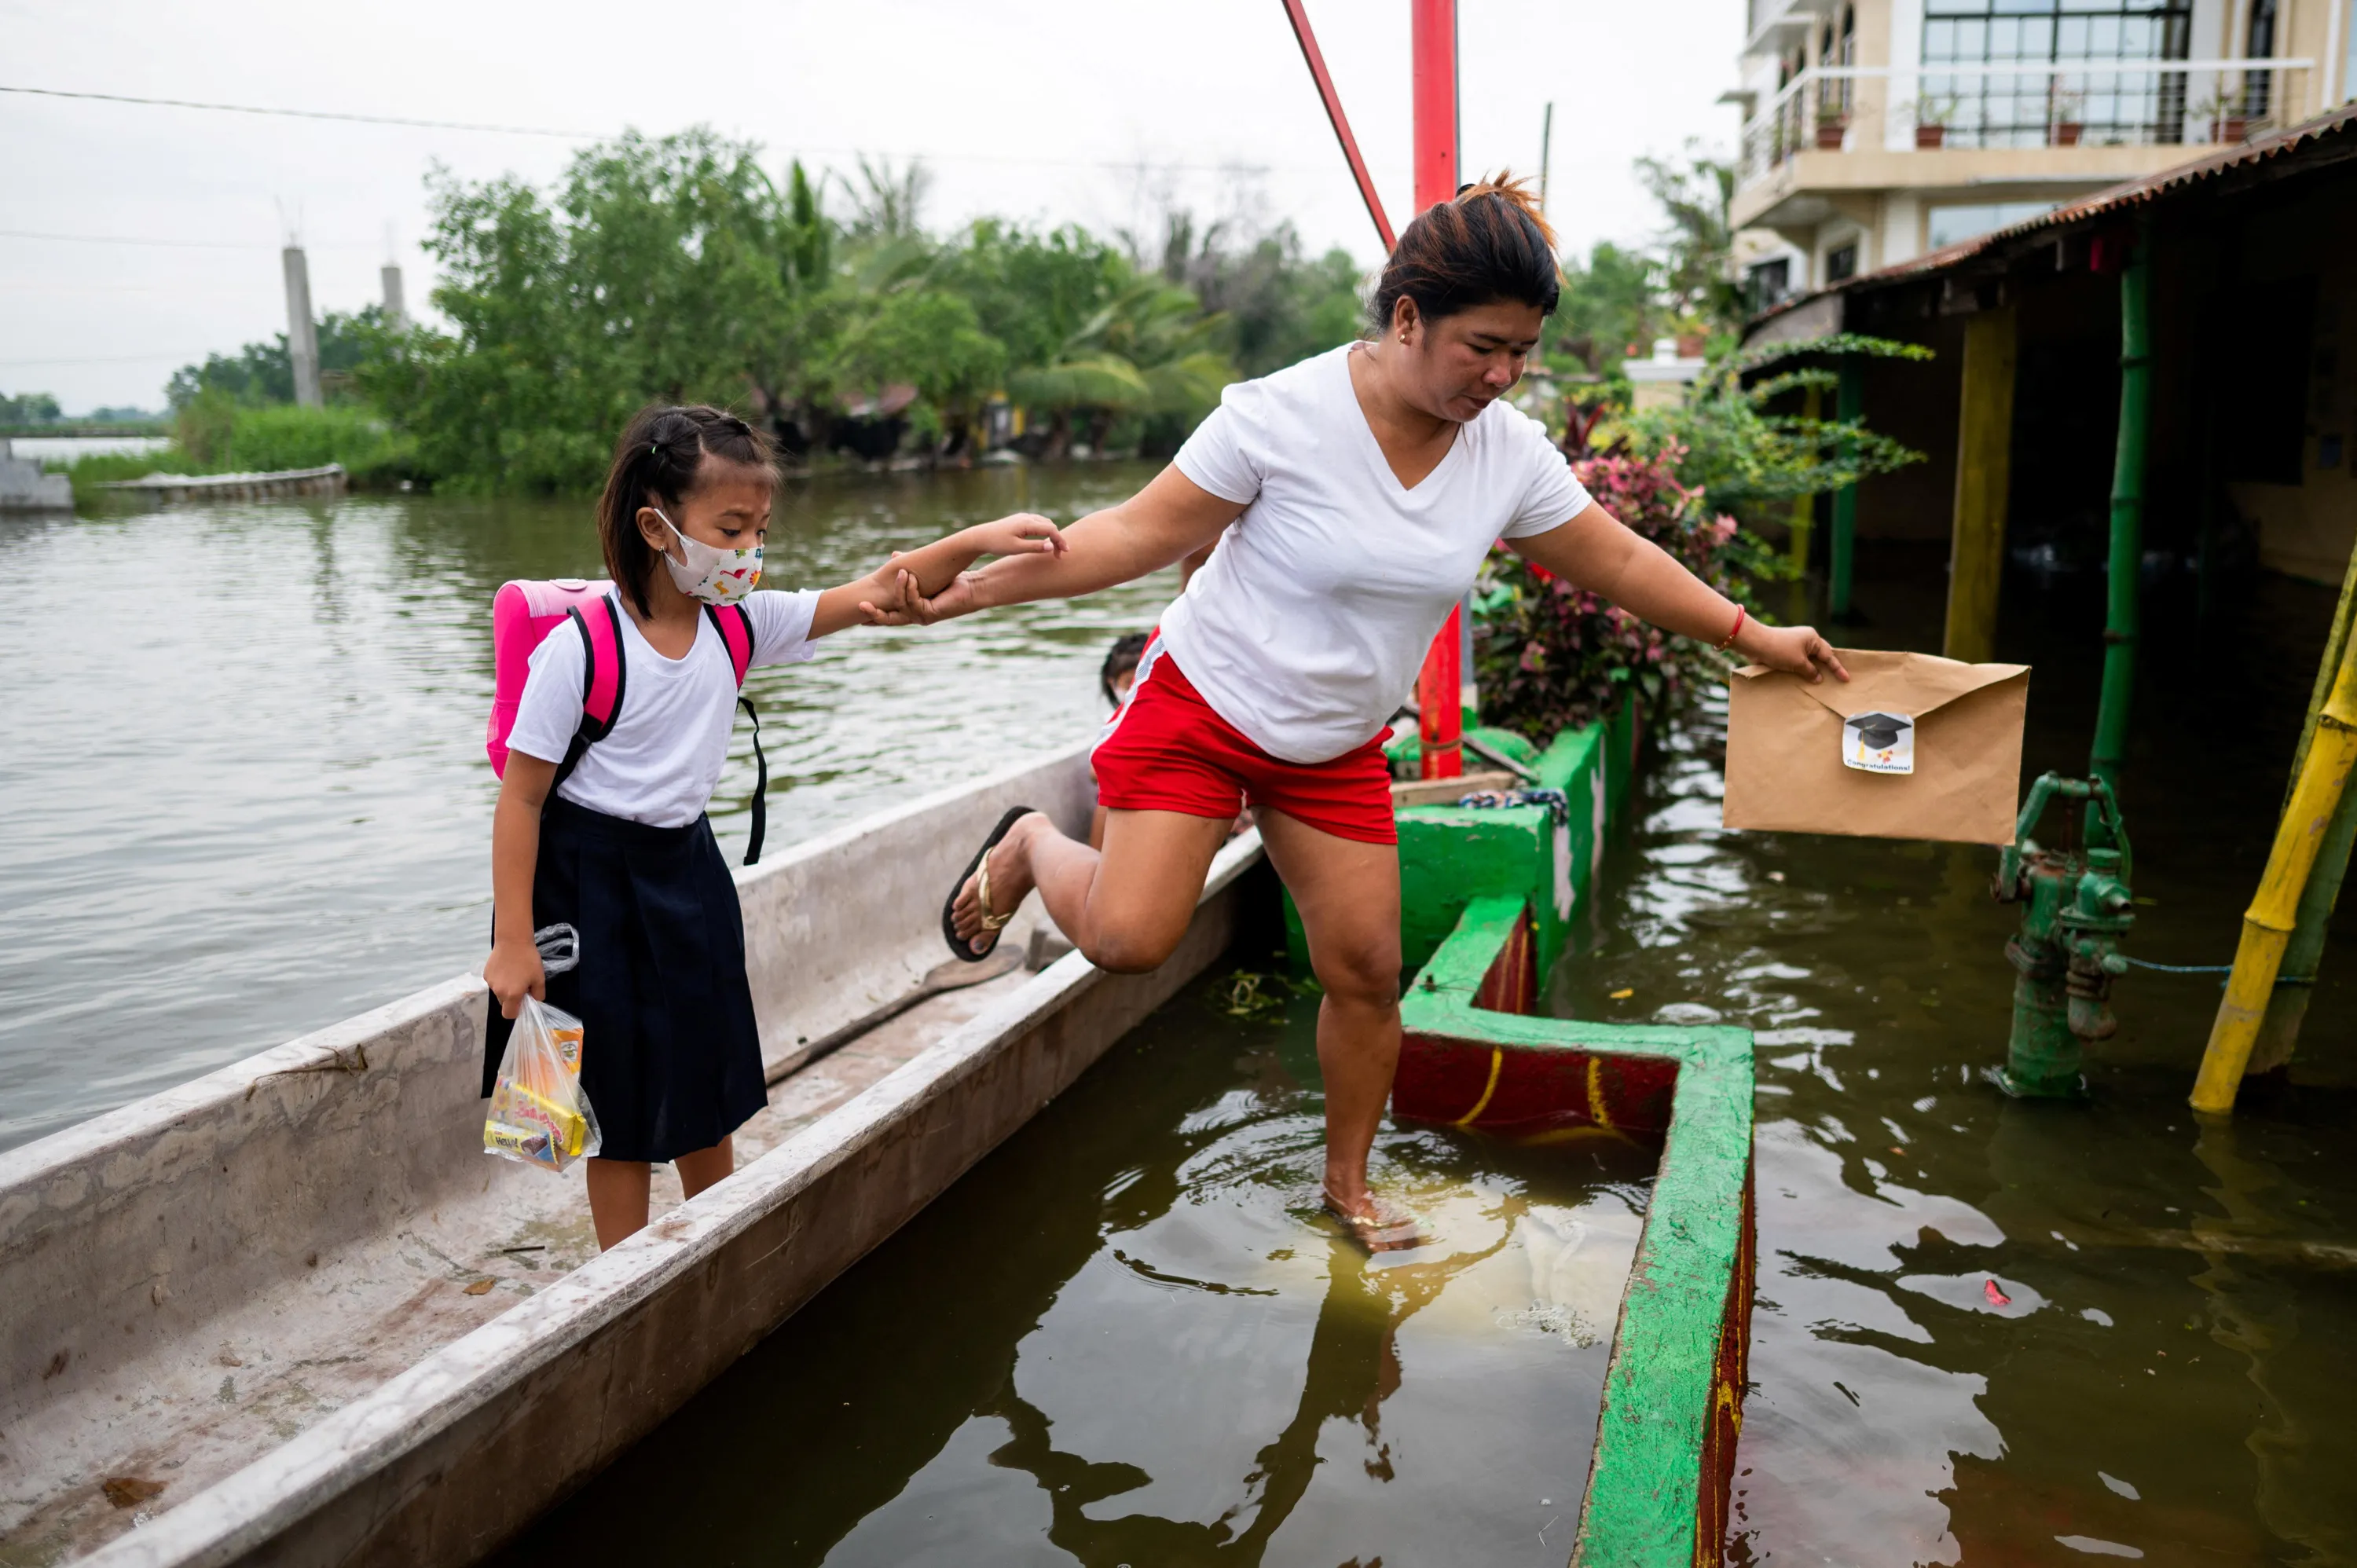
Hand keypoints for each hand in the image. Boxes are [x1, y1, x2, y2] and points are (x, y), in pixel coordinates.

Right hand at [485, 936, 545, 1020]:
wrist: (513, 940)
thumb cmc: (528, 960)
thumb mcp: (540, 978)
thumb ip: (538, 994)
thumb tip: (534, 1001)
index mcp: (512, 995)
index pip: (509, 1014)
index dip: (517, 1011)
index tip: (523, 1001)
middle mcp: (498, 991)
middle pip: (504, 1003)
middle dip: (512, 999)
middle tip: (521, 985)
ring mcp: (490, 983)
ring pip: (499, 992)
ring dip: (505, 988)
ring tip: (514, 974)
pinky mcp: (486, 974)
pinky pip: (494, 982)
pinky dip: (499, 979)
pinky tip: (506, 968)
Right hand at [863, 567, 981, 626]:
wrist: (973, 586)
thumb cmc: (951, 579)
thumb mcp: (924, 573)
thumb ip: (908, 568)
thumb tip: (894, 555)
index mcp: (912, 610)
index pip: (889, 614)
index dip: (873, 614)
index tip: (859, 608)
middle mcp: (916, 617)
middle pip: (889, 620)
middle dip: (874, 614)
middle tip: (861, 604)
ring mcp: (923, 617)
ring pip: (901, 607)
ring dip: (899, 588)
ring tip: (902, 572)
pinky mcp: (931, 613)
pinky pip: (913, 602)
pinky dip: (910, 589)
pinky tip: (911, 577)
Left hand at [966, 512, 1065, 559]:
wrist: (980, 537)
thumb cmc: (997, 544)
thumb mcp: (1016, 549)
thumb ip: (1035, 547)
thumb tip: (1051, 547)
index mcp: (1027, 523)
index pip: (1051, 529)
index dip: (1060, 541)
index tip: (1065, 552)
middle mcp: (1027, 517)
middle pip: (1050, 525)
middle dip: (1057, 539)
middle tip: (1059, 555)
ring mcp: (1023, 517)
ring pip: (1044, 523)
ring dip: (1051, 535)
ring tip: (1054, 549)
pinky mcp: (1019, 520)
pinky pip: (1037, 523)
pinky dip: (1044, 531)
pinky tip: (1044, 540)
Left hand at [1740, 621, 1848, 683]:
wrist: (1755, 643)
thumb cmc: (1779, 650)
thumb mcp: (1798, 663)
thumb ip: (1810, 671)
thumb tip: (1818, 678)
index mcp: (1812, 638)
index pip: (1828, 655)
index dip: (1837, 668)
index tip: (1846, 678)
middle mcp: (1806, 640)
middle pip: (1821, 656)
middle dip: (1828, 667)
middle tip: (1838, 679)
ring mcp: (1796, 645)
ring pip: (1810, 660)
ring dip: (1814, 670)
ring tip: (1823, 682)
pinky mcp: (1786, 651)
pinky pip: (1799, 662)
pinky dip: (1803, 670)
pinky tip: (1806, 680)